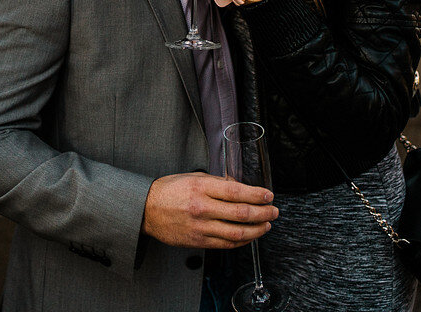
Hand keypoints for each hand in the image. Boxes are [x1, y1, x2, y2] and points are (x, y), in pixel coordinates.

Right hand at [142, 172, 278, 248]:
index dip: (257, 194)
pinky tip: (249, 235)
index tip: (268, 195)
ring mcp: (200, 227)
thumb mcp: (192, 177)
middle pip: (241, 213)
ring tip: (266, 225)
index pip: (236, 191)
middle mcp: (202, 207)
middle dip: (263, 213)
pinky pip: (226, 244)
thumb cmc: (169, 191)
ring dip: (257, 229)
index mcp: (201, 187)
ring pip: (237, 232)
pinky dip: (242, 240)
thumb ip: (216, 181)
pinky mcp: (198, 241)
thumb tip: (239, 186)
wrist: (146, 210)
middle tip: (273, 211)